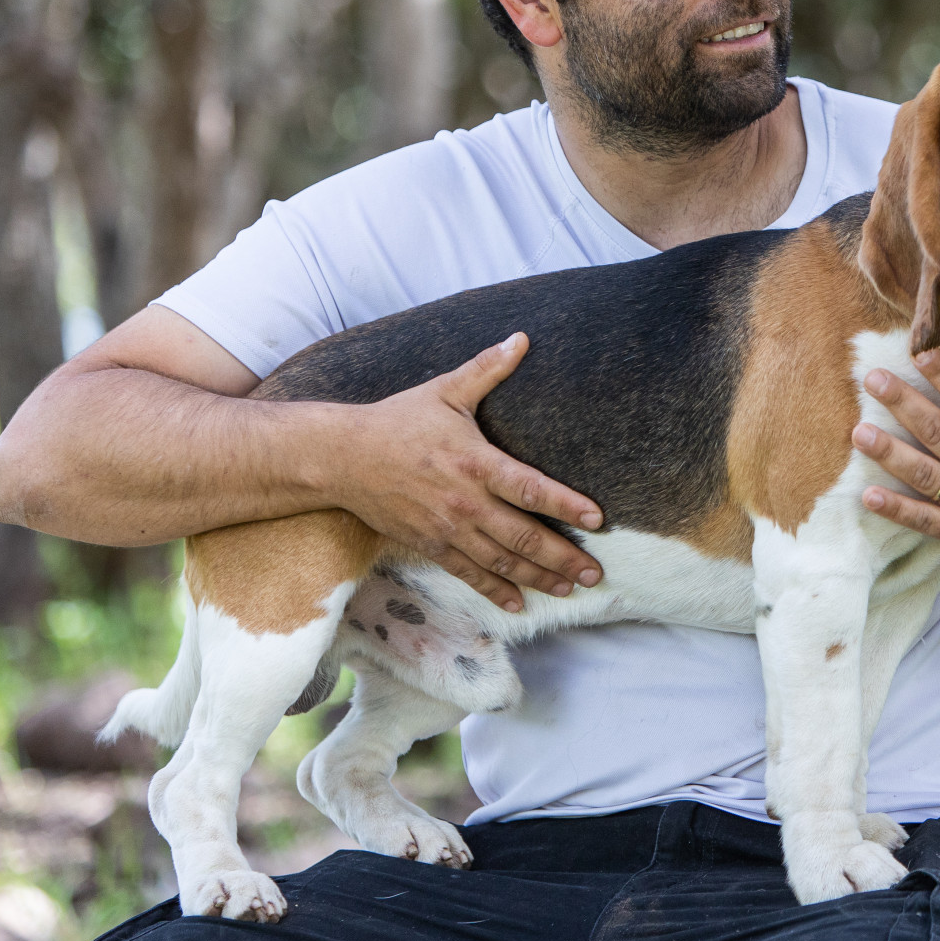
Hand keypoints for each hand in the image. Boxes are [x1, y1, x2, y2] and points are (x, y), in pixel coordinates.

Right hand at [333, 333, 603, 612]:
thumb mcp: (444, 391)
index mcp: (475, 462)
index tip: (597, 519)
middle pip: (522, 536)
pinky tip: (519, 602)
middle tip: (595, 574)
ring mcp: (447, 529)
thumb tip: (522, 338)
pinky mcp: (429, 545)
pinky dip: (495, 590)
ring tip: (570, 589)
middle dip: (562, 557)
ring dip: (538, 578)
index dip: (566, 505)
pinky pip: (468, 574)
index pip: (530, 488)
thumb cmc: (398, 421)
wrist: (342, 458)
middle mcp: (465, 502)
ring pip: (500, 561)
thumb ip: (487, 369)